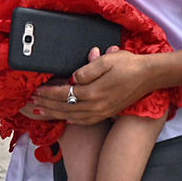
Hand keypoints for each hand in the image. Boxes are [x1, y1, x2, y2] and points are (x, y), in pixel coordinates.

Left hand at [24, 46, 152, 124]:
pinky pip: (84, 120)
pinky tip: (65, 117)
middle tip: (31, 102)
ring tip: (40, 111)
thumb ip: (88, 68)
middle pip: (64, 107)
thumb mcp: (108, 60)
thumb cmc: (129, 65)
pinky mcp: (107, 113)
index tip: (36, 90)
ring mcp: (102, 111)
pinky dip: (71, 119)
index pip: (64, 93)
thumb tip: (73, 77)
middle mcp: (96, 105)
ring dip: (54, 113)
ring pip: (71, 116)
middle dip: (46, 104)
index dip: (48, 92)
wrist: (150, 76)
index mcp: (94, 91)